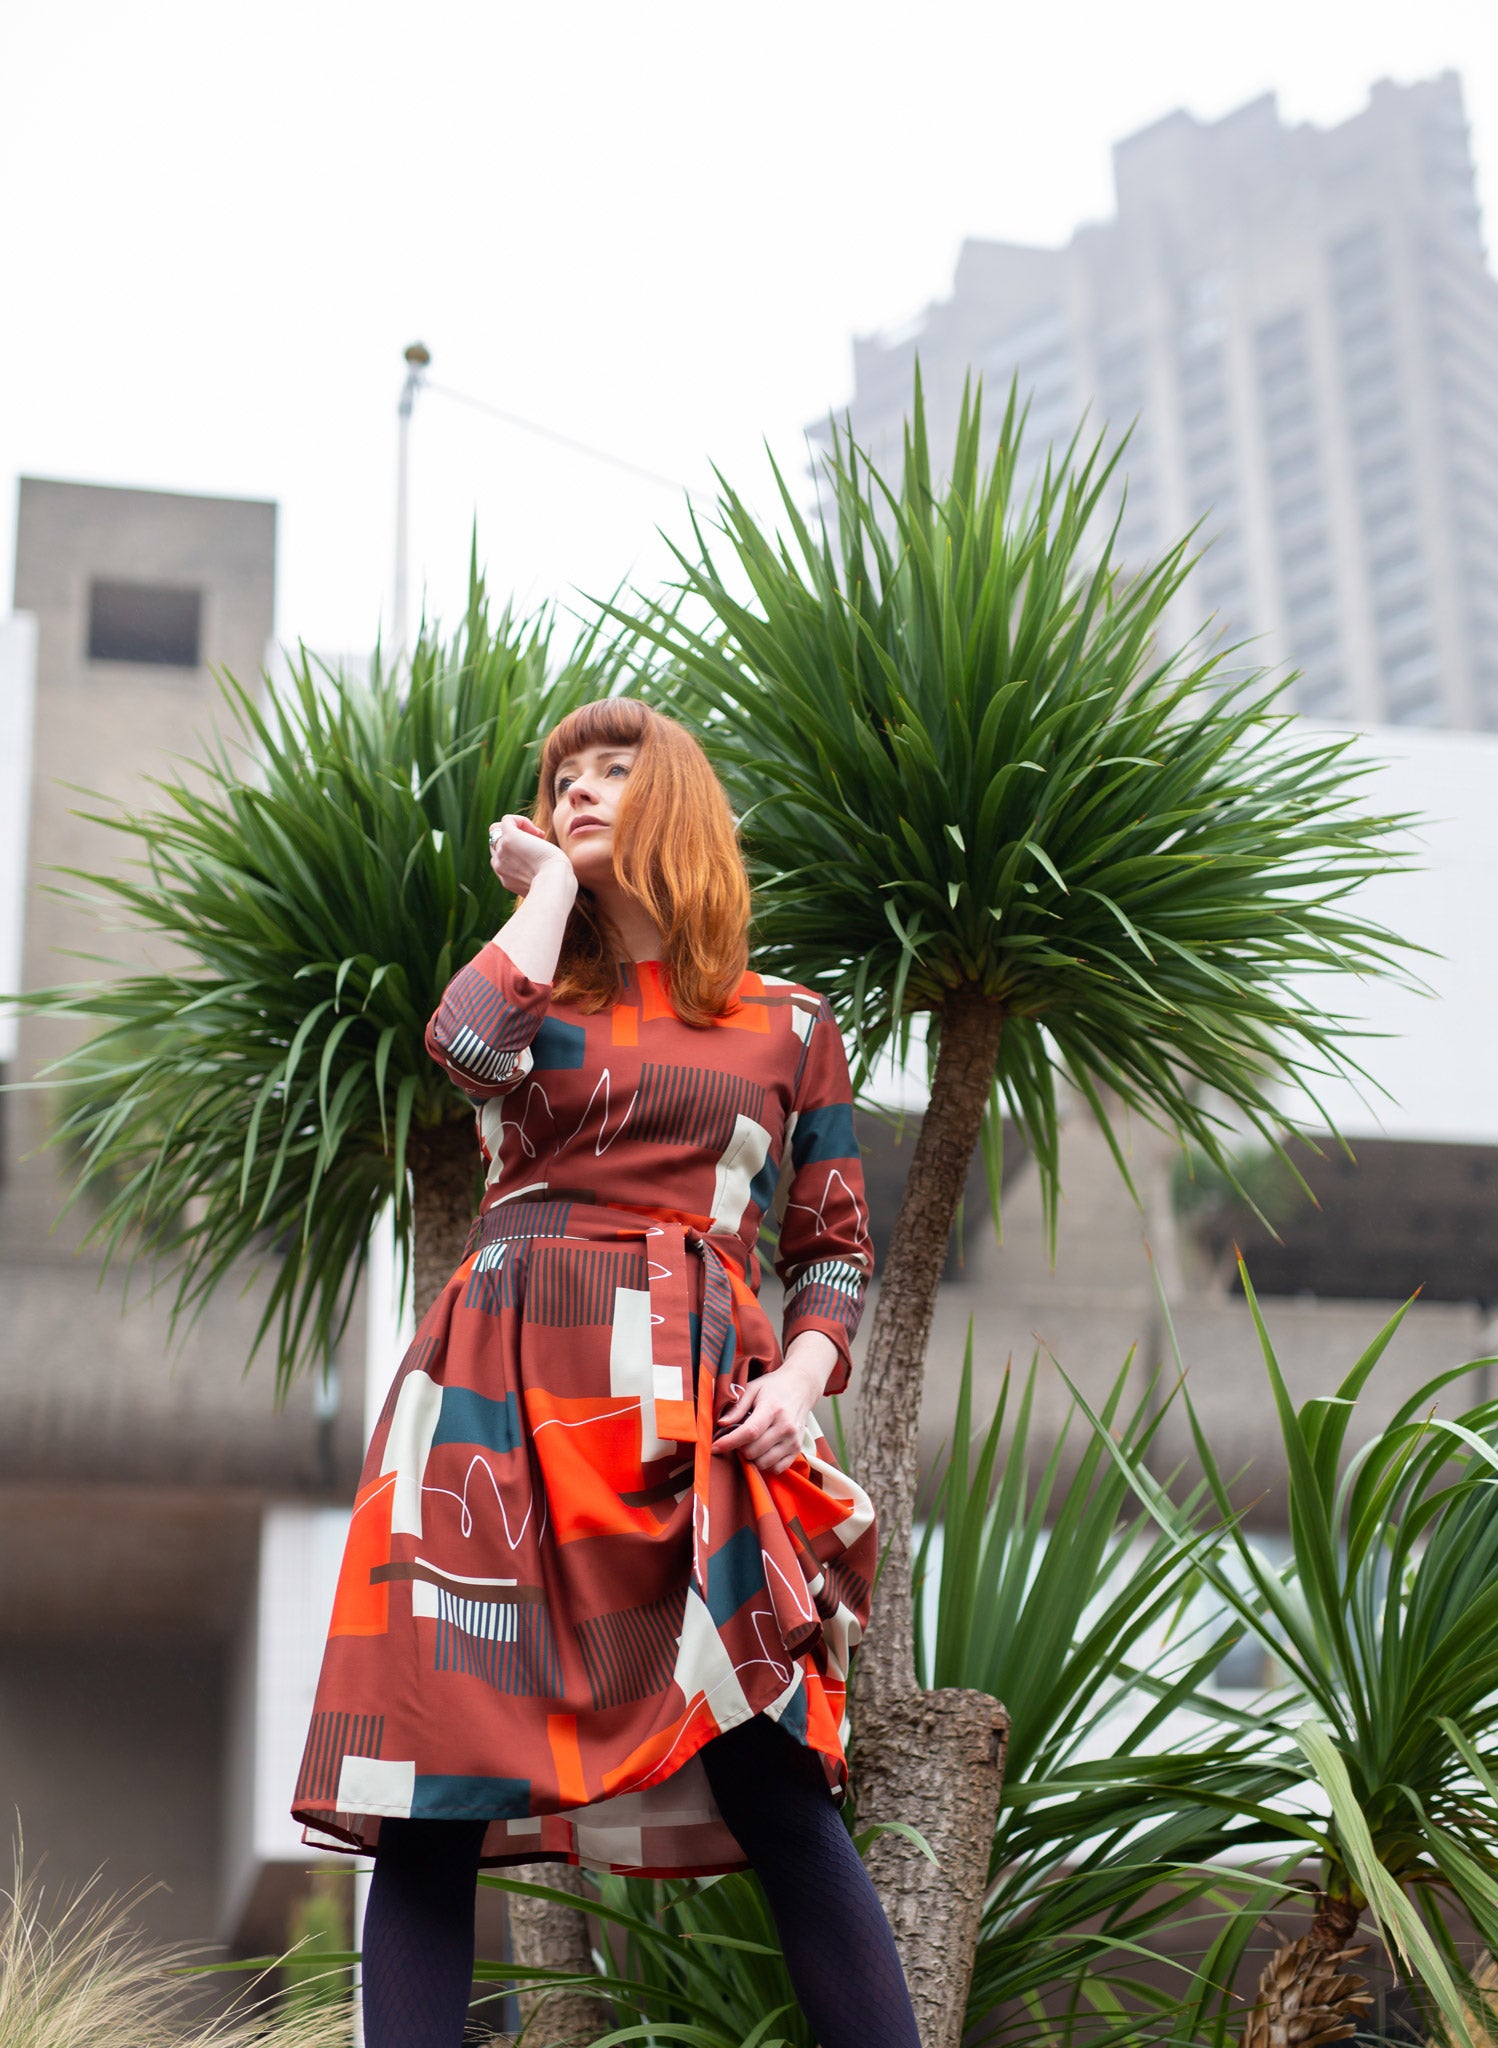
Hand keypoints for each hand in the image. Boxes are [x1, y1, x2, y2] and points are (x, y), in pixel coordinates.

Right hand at [488, 815, 574, 897]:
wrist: (554, 883)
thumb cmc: (555, 884)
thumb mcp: (540, 883)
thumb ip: (533, 876)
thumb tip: (539, 868)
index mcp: (505, 878)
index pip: (501, 857)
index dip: (517, 851)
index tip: (537, 856)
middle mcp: (498, 865)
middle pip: (496, 842)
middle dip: (516, 840)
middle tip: (539, 846)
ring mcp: (501, 851)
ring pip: (498, 829)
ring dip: (520, 830)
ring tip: (538, 838)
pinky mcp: (509, 838)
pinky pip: (507, 820)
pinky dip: (522, 821)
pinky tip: (538, 833)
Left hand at [713, 1338, 835, 1474]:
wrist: (800, 1387)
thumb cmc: (773, 1388)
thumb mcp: (753, 1389)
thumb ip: (737, 1407)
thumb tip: (721, 1424)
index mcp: (773, 1409)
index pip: (750, 1432)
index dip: (729, 1442)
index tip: (714, 1447)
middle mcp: (786, 1426)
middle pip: (754, 1451)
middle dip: (739, 1448)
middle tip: (738, 1438)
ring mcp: (793, 1440)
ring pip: (763, 1463)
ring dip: (751, 1457)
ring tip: (751, 1443)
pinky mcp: (797, 1449)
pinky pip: (776, 1468)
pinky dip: (765, 1464)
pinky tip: (762, 1451)